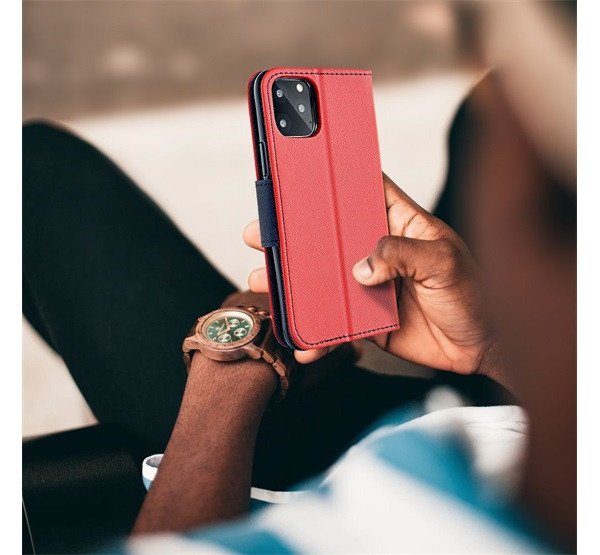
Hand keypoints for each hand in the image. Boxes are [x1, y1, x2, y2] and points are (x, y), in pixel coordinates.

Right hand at [244, 173, 491, 374]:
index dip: (333, 181)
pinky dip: (316, 331)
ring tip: (263, 282)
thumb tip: (361, 267)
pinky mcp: (366, 316)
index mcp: (399, 223)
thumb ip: (402, 254)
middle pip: (329, 236)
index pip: (362, 191)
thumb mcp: (444, 262)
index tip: (298, 175)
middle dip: (293, 235)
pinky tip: (301, 340)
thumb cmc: (477, 295)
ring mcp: (369, 284)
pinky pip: (334, 321)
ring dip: (294, 282)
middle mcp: (379, 250)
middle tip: (261, 234)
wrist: (482, 347)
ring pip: (323, 278)